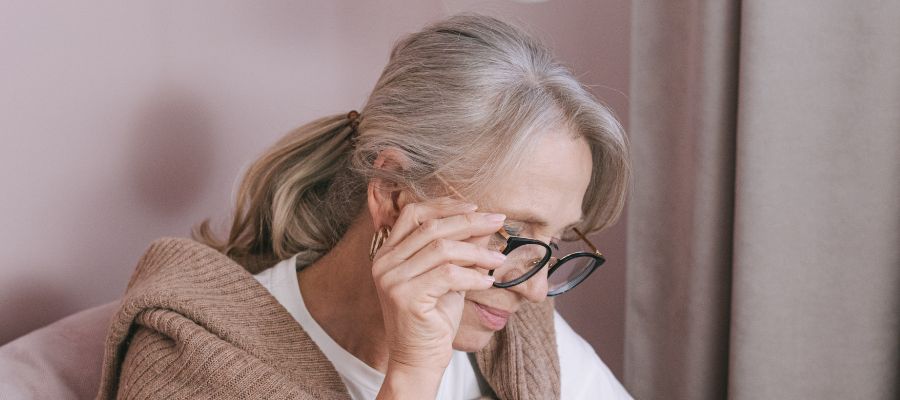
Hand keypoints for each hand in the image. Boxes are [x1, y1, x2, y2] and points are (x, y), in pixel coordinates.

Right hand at [371, 198, 505, 384]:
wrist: (418, 360)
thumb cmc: (433, 319)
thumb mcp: (448, 278)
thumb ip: (460, 250)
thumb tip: (484, 224)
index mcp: (388, 253)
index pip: (413, 213)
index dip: (444, 205)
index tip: (475, 207)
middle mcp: (384, 263)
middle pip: (431, 227)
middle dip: (469, 222)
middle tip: (498, 221)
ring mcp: (392, 279)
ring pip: (442, 249)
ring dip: (477, 252)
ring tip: (499, 259)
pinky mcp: (405, 296)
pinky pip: (448, 274)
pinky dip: (473, 275)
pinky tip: (488, 282)